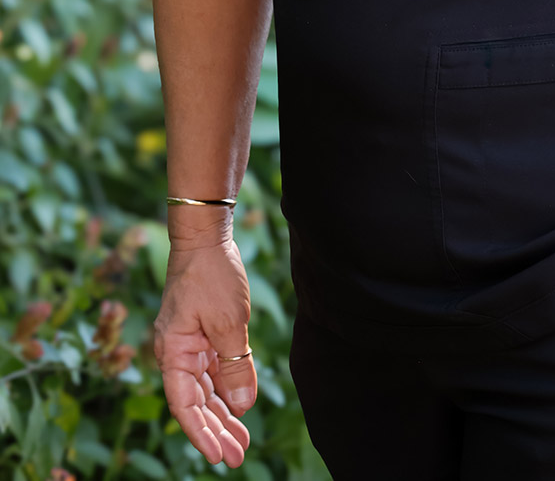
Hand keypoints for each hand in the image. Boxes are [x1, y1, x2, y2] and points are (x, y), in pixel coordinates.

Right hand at [153, 239, 255, 467]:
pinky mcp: (204, 335)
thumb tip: (241, 407)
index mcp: (172, 352)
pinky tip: (239, 408)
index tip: (218, 456)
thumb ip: (234, 366)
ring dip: (223, 414)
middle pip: (195, 402)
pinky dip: (226, 389)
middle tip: (237, 457)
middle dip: (216, 430)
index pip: (184, 405)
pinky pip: (213, 371)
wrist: (206, 237)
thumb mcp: (228, 322)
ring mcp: (190, 345)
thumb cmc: (211, 274)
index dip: (201, 433)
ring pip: (205, 389)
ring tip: (241, 441)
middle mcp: (177, 353)